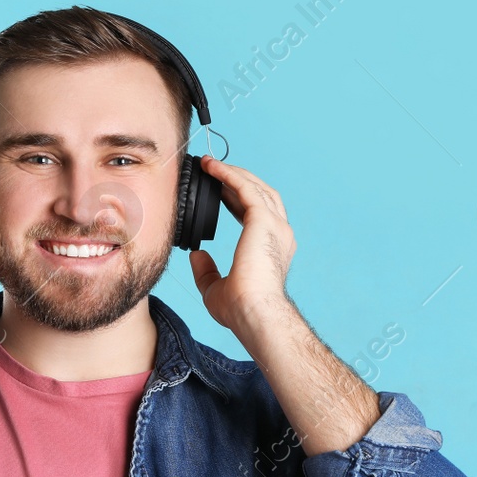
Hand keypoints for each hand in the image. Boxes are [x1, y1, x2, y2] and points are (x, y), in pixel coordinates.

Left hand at [189, 156, 295, 333]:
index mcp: (273, 249)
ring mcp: (275, 225)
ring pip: (255, 187)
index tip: (219, 190)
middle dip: (237, 180)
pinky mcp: (264, 219)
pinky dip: (229, 175)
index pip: (258, 214)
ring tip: (210, 164)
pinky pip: (245, 188)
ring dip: (232, 173)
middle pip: (261, 195)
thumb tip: (196, 255)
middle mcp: (280, 233)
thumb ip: (207, 271)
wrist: (254, 312)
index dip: (237, 199)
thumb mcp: (215, 289)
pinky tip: (212, 168)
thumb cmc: (241, 309)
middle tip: (213, 170)